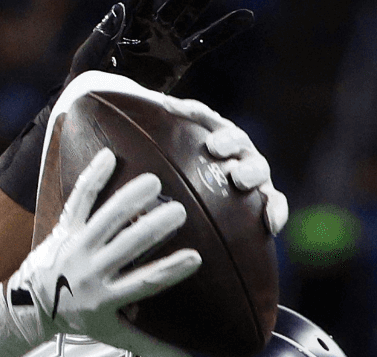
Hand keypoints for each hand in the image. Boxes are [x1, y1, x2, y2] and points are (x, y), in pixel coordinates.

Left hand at [7, 148, 200, 356]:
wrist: (30, 306)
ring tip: (154, 181)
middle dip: (152, 228)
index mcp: (106, 298)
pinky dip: (92, 178)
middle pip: (126, 247)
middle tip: (179, 211)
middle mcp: (91, 271)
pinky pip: (79, 200)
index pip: (143, 283)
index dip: (169, 271)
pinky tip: (110, 156)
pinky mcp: (64, 228)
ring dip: (129, 199)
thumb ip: (150, 346)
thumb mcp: (112, 335)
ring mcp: (77, 247)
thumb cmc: (79, 319)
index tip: (195, 257)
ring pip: (104, 218)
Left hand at [68, 1, 255, 92]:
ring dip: (206, 2)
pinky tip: (245, 19)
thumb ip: (101, 36)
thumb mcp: (86, 62)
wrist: (99, 114)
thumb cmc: (84, 86)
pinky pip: (205, 43)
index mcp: (128, 23)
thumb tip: (119, 8)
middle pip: (175, 1)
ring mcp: (167, 43)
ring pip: (192, 16)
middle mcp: (151, 28)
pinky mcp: (179, 62)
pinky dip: (224, 31)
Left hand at [80, 74, 288, 235]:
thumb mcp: (141, 172)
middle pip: (233, 140)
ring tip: (240, 180)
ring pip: (256, 167)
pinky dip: (274, 211)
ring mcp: (248, 174)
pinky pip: (273, 204)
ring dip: (251, 171)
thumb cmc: (159, 190)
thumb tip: (101, 120)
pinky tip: (270, 225)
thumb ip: (136, 143)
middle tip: (215, 149)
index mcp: (204, 135)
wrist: (187, 216)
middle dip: (226, 142)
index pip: (201, 118)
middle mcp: (229, 152)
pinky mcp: (262, 200)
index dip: (193, 114)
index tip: (177, 110)